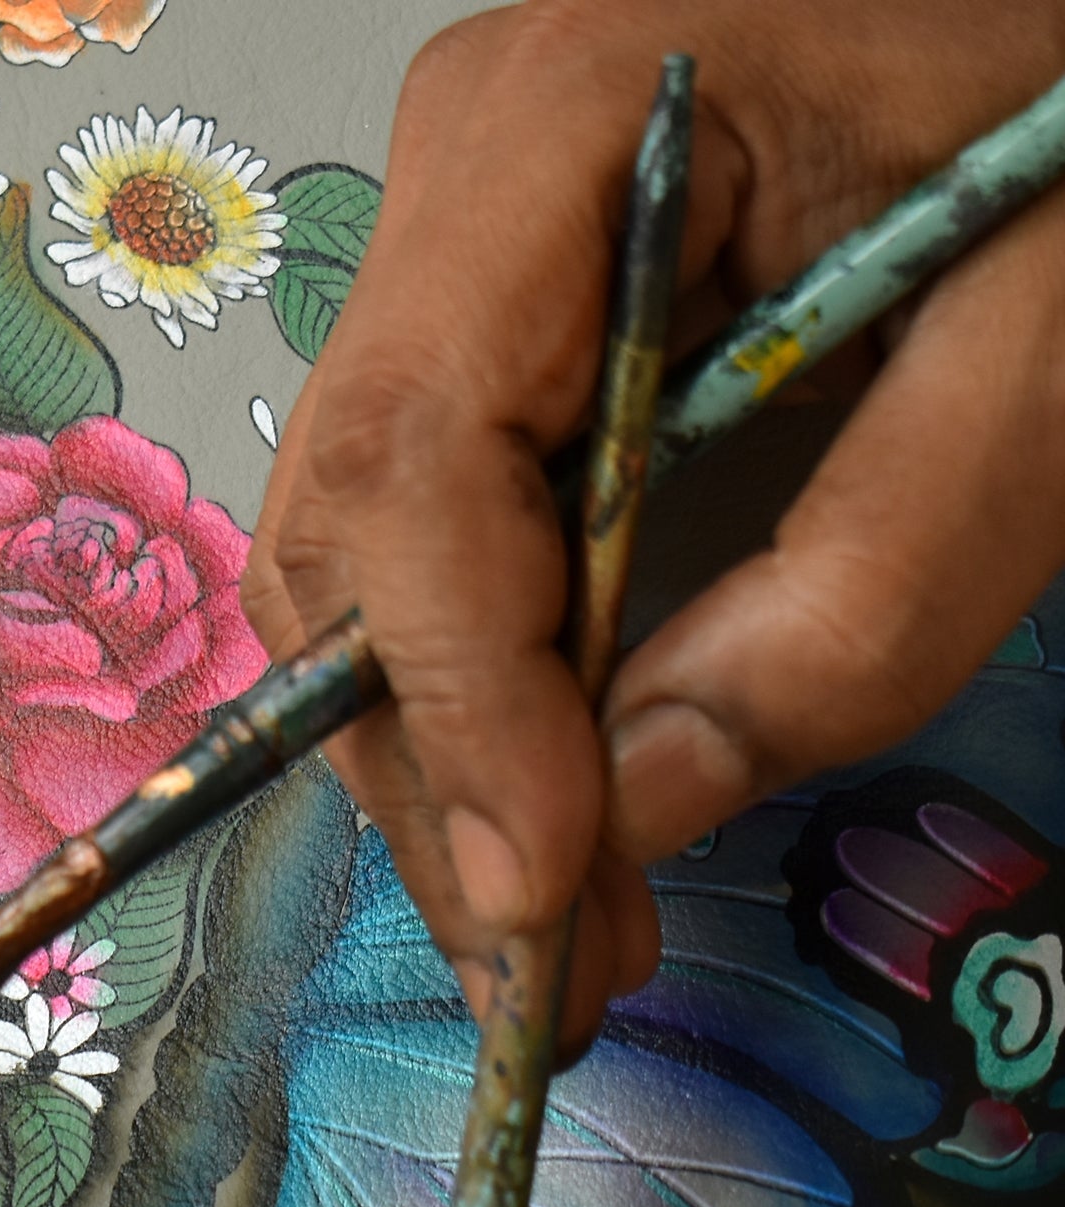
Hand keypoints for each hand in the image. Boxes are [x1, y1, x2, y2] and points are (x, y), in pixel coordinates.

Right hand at [244, 0, 1064, 1046]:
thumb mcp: (1046, 342)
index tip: (541, 887)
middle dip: (439, 781)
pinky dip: (480, 707)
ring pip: (362, 573)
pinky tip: (551, 812)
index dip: (458, 697)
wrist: (1051, 19)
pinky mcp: (491, 336)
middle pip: (354, 544)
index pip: (419, 455)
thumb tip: (636, 806)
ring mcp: (455, 264)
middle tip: (544, 970)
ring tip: (560, 924)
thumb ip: (870, 588)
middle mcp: (455, 190)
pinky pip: (426, 553)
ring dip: (449, 772)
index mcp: (569, 121)